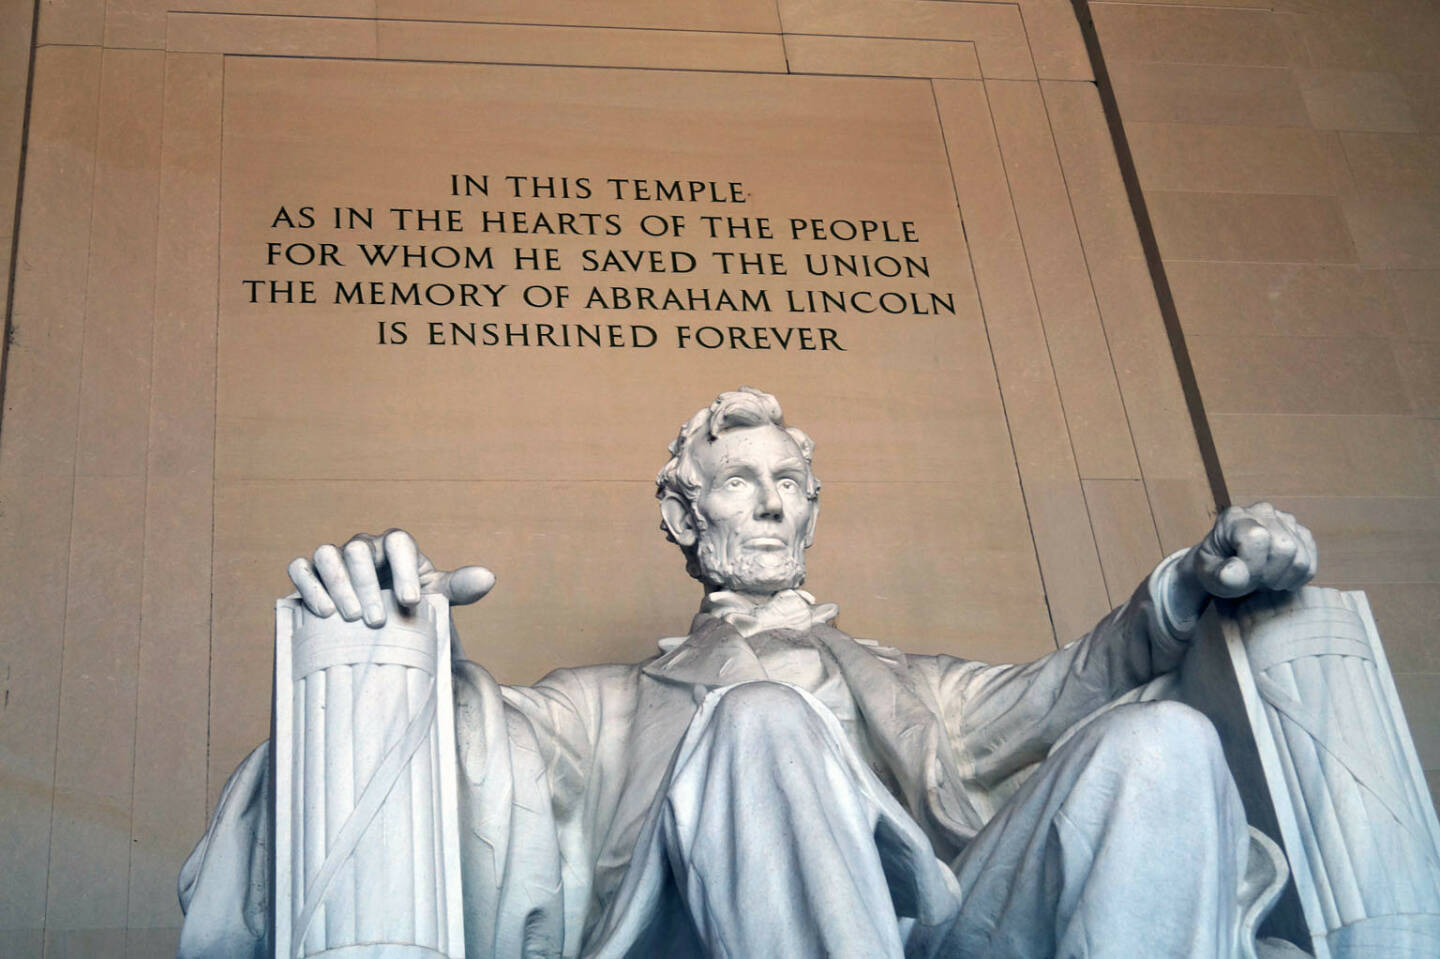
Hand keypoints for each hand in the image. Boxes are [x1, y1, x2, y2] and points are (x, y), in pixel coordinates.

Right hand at [287, 528, 494, 625]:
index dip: (404, 568)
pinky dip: (308, 585)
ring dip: (336, 584)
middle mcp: (364, 547)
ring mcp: (335, 558)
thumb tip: (488, 577)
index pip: (398, 542)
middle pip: (359, 550)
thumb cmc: (411, 608)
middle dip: (368, 585)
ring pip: (328, 554)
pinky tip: (322, 611)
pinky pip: (301, 568)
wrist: (382, 628)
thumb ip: (460, 588)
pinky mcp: (310, 574)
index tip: (411, 601)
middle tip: (376, 621)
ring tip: (350, 617)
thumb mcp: (438, 599)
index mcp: (396, 547)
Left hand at [1180, 502, 1317, 601]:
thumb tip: (1237, 572)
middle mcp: (1263, 512)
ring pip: (1301, 560)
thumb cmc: (1217, 568)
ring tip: (1263, 577)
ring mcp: (1286, 521)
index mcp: (1234, 517)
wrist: (1228, 565)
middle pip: (1285, 549)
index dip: (1252, 564)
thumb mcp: (1208, 576)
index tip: (1240, 575)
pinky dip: (1295, 579)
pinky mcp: (1303, 535)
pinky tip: (1277, 576)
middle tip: (1253, 579)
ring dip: (1281, 578)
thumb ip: (1220, 576)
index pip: (1258, 538)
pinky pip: (1310, 566)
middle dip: (1268, 574)